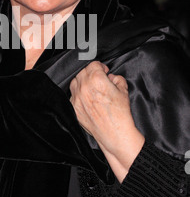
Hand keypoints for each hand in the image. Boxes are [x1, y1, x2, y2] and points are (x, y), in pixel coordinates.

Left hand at [70, 61, 144, 181]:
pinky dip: (78, 94)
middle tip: (99, 79)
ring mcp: (77, 98)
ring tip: (91, 87)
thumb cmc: (120, 113)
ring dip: (82, 81)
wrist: (114, 132)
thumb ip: (117, 78)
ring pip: (75, 82)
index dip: (101, 67)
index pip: (94, 64)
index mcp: (96, 79)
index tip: (104, 72)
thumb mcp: (124, 90)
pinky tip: (87, 98)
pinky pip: (73, 95)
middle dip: (91, 73)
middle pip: (83, 71)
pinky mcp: (74, 107)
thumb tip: (111, 77)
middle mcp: (84, 87)